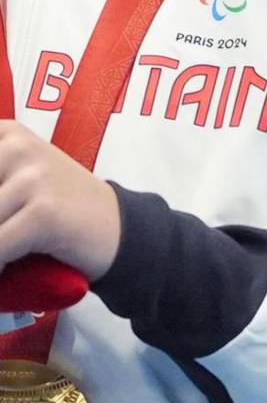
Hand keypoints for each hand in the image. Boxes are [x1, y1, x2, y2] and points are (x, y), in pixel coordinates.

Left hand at [0, 123, 123, 278]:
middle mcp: (14, 146)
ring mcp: (32, 177)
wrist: (118, 229)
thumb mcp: (12, 181)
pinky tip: (9, 268)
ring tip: (8, 251)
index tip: (0, 211)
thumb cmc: (54, 210)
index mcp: (2, 134)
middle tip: (4, 231)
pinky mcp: (43, 212)